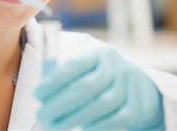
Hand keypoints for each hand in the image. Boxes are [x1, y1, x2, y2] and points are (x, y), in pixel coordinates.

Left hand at [35, 47, 164, 129]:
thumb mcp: (85, 69)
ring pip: (103, 103)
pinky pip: (117, 119)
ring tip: (54, 126)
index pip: (76, 64)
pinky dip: (97, 125)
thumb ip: (63, 73)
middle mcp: (116, 66)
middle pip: (89, 85)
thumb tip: (41, 85)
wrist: (140, 89)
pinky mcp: (137, 107)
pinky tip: (81, 128)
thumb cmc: (100, 78)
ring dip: (75, 117)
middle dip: (61, 102)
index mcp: (99, 53)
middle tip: (41, 114)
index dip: (55, 79)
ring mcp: (130, 86)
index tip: (36, 93)